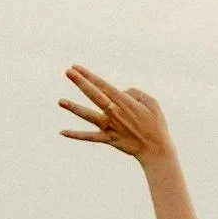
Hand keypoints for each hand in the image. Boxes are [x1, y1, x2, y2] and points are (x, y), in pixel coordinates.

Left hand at [58, 67, 175, 162]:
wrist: (157, 150)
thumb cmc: (156, 125)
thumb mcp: (152, 104)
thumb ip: (136, 93)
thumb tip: (121, 91)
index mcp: (125, 103)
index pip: (104, 86)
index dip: (89, 76)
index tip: (76, 67)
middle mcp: (115, 113)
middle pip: (94, 95)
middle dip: (81, 83)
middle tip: (67, 72)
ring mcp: (110, 127)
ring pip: (89, 116)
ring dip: (74, 108)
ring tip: (60, 102)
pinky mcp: (109, 139)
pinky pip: (89, 137)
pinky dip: (76, 135)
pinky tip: (62, 132)